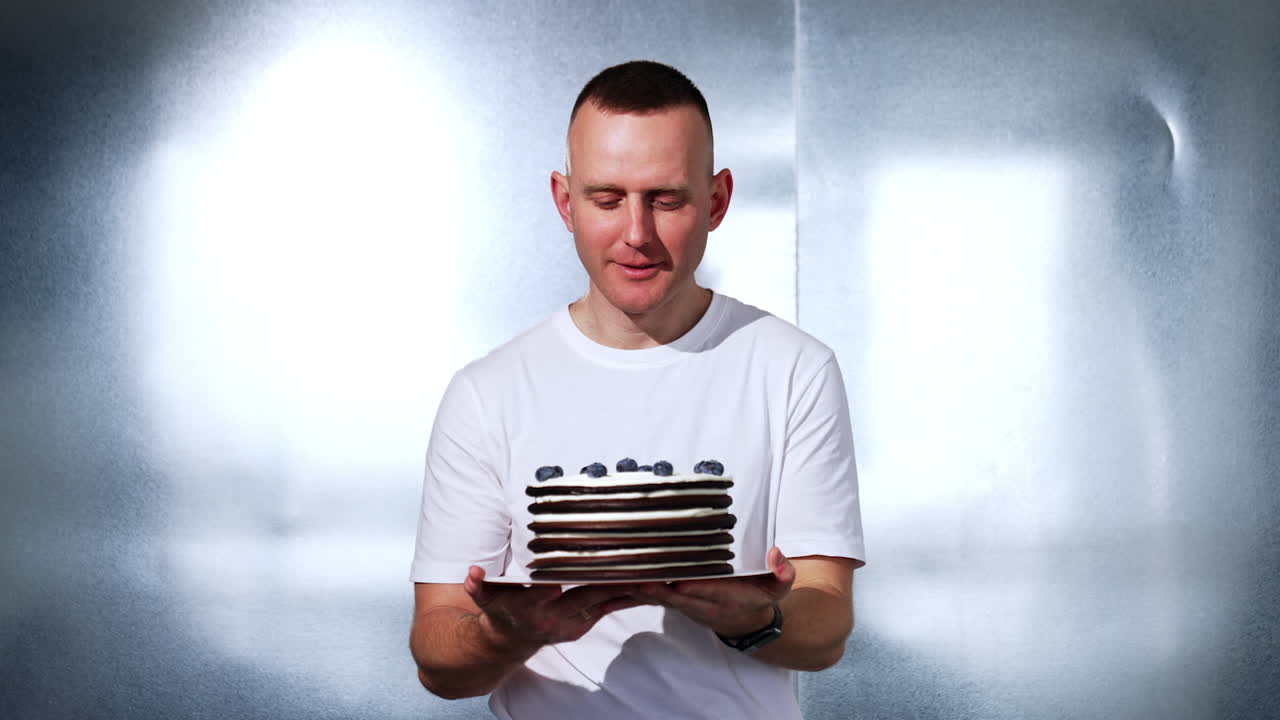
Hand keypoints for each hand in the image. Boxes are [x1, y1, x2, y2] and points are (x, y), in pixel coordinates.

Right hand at [463, 566, 648, 649]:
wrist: (508, 644)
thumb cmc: (499, 612)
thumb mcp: (486, 601)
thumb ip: (479, 587)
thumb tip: (470, 573)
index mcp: (530, 609)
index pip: (544, 595)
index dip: (555, 587)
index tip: (564, 579)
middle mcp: (554, 618)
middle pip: (584, 597)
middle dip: (608, 582)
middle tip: (631, 567)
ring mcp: (572, 622)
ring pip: (603, 601)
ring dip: (627, 588)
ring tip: (651, 573)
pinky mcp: (585, 622)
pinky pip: (610, 607)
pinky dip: (629, 595)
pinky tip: (649, 582)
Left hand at [630, 546, 795, 636]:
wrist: (743, 622)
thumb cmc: (758, 597)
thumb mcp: (779, 588)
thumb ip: (782, 572)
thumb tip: (776, 553)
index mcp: (726, 598)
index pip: (710, 593)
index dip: (696, 589)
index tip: (681, 583)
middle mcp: (700, 603)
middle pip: (675, 597)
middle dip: (656, 589)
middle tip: (638, 579)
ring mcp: (683, 603)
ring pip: (657, 597)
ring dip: (637, 590)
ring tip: (617, 579)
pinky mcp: (671, 599)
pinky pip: (649, 596)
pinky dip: (630, 591)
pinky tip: (610, 581)